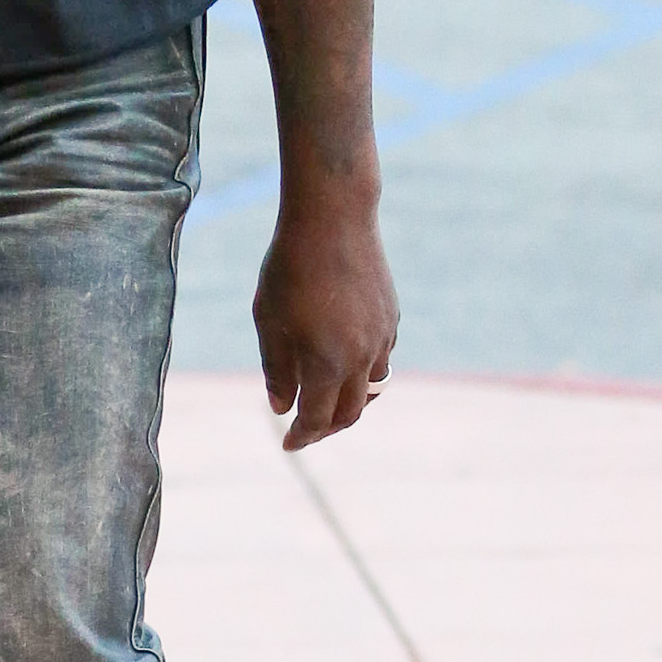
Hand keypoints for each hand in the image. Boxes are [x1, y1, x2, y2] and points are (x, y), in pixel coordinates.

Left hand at [254, 188, 397, 452]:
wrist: (334, 218)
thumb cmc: (291, 267)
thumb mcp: (269, 320)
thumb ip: (276, 369)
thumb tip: (281, 407)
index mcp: (327, 363)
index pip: (317, 419)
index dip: (301, 437)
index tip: (288, 444)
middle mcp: (362, 357)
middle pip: (350, 412)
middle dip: (327, 428)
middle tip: (306, 430)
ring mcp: (382, 337)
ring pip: (372, 388)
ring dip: (350, 402)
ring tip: (327, 400)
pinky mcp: (391, 318)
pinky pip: (381, 359)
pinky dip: (363, 372)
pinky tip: (344, 361)